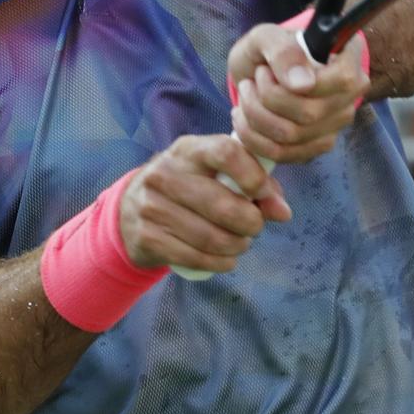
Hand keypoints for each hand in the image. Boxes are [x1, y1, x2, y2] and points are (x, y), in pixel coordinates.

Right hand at [120, 135, 291, 274]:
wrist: (130, 211)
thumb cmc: (188, 188)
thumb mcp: (215, 175)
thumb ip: (255, 186)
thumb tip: (283, 212)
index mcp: (188, 150)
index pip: (226, 152)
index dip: (253, 176)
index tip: (262, 193)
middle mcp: (165, 174)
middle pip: (223, 205)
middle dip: (250, 223)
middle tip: (254, 228)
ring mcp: (152, 207)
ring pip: (211, 237)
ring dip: (237, 246)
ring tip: (240, 244)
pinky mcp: (147, 237)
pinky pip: (195, 257)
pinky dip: (219, 263)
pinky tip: (225, 259)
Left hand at [227, 22, 369, 163]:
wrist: (258, 73)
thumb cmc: (268, 50)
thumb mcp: (266, 37)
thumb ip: (283, 51)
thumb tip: (303, 85)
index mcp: (348, 60)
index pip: (343, 80)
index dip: (301, 82)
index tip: (267, 71)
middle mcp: (349, 96)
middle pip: (309, 113)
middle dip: (265, 98)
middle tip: (252, 81)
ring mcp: (335, 126)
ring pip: (291, 135)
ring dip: (255, 115)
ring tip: (246, 94)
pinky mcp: (315, 147)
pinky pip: (282, 153)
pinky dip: (253, 137)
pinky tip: (244, 116)